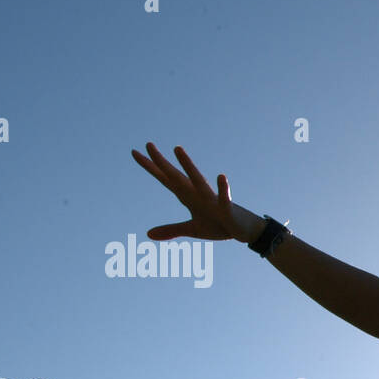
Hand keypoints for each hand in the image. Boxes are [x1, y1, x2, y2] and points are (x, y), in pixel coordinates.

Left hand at [131, 142, 258, 241]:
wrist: (243, 230)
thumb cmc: (219, 225)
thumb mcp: (192, 230)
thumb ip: (171, 229)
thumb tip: (148, 234)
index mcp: (188, 196)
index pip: (165, 179)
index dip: (150, 167)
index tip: (135, 153)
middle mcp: (197, 193)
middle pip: (175, 176)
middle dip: (162, 162)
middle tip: (148, 144)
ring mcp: (211, 199)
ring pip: (197, 180)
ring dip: (187, 165)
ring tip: (177, 149)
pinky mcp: (225, 207)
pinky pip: (223, 197)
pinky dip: (222, 188)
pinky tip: (221, 176)